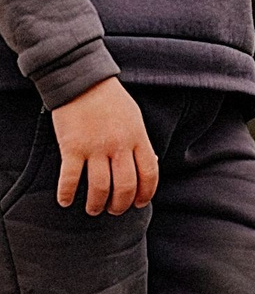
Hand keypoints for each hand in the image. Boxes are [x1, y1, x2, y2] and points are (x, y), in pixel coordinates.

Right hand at [53, 79, 156, 215]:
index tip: (139, 204)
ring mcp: (96, 148)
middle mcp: (119, 146)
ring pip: (99, 188)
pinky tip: (65, 201)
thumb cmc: (111, 101)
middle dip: (120, 205)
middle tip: (113, 210)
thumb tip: (149, 163)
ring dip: (96, 205)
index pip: (149, 174)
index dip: (146, 194)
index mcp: (138, 138)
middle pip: (125, 186)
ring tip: (93, 209)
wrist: (84, 83)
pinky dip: (67, 195)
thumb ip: (140, 142)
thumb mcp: (135, 119)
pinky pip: (70, 179)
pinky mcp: (72, 148)